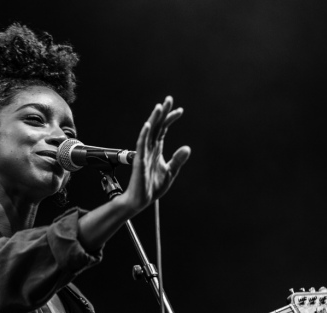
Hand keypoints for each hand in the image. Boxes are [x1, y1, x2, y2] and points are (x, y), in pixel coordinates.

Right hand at [122, 96, 190, 212]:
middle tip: (169, 99)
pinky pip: (141, 145)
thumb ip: (178, 160)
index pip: (163, 129)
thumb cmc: (153, 186)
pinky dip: (144, 135)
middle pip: (156, 126)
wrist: (141, 200)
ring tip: (159, 107)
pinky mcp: (139, 160)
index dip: (170, 119)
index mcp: (156, 149)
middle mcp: (149, 148)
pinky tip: (149, 125)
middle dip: (162, 113)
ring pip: (148, 132)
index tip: (180, 110)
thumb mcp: (170, 172)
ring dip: (153, 119)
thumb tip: (187, 148)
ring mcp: (143, 153)